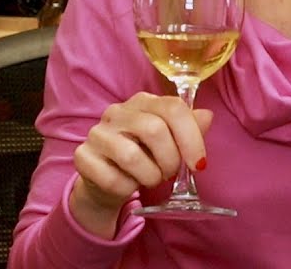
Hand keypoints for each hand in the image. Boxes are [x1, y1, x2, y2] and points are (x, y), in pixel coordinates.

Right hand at [69, 92, 213, 237]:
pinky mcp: (82, 156)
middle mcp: (117, 111)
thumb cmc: (143, 155)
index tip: (199, 163)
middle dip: (171, 160)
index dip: (191, 137)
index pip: (173, 108)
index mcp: (143, 101)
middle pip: (154, 130)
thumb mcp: (170, 141)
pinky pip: (112, 178)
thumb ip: (189, 128)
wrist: (108, 180)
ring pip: (132, 156)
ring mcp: (97, 133)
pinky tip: (127, 184)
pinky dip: (127, 188)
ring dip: (150, 176)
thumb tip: (207, 116)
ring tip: (151, 179)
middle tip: (170, 173)